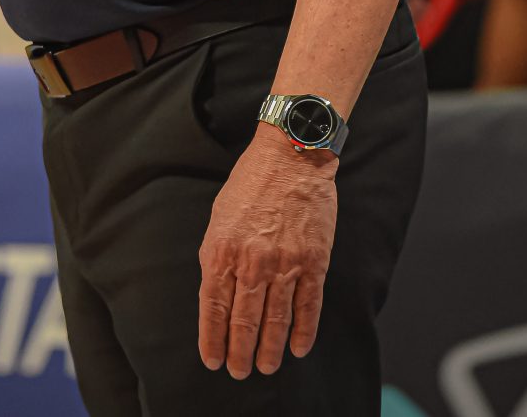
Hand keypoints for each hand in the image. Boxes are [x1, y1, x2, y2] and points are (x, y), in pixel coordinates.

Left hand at [198, 126, 337, 379]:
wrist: (290, 155)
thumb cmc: (251, 182)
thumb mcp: (219, 216)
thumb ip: (218, 255)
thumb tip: (218, 293)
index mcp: (222, 249)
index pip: (213, 307)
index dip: (212, 338)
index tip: (213, 360)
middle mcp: (252, 262)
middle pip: (244, 321)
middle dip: (239, 352)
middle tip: (239, 371)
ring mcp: (285, 264)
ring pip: (275, 320)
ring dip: (269, 349)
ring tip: (265, 367)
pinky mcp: (314, 262)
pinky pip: (308, 307)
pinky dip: (303, 332)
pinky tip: (297, 348)